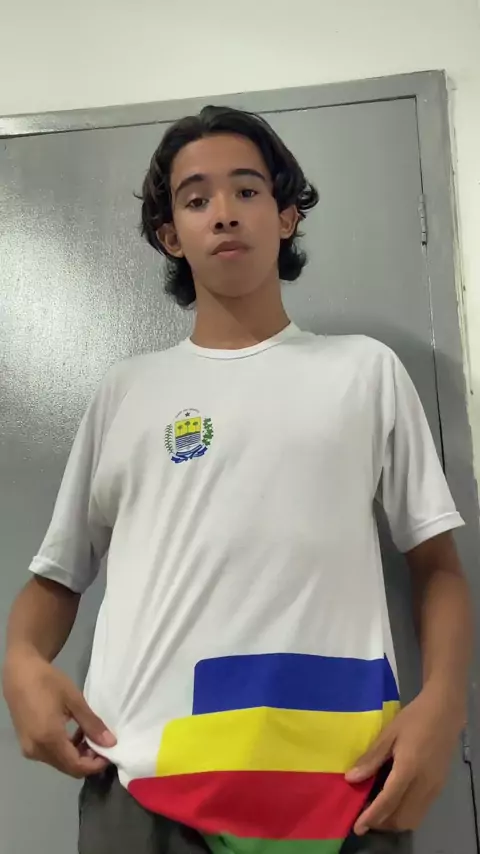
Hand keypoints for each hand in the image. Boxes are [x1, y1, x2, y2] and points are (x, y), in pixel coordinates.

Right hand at [3, 650, 115, 777]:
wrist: (20, 673)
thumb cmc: (48, 682)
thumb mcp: (74, 700)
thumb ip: (92, 724)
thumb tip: (111, 743)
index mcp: (49, 739)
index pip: (76, 766)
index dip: (95, 764)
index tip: (110, 752)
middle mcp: (36, 750)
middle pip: (68, 767)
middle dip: (88, 760)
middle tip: (102, 742)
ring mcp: (29, 749)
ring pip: (59, 762)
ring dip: (77, 754)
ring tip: (88, 733)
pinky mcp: (26, 744)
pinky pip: (50, 755)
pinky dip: (65, 749)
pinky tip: (73, 732)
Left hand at [345, 686, 463, 833]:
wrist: (444, 712)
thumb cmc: (413, 718)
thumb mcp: (388, 734)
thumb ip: (372, 758)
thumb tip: (351, 778)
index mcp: (409, 768)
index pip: (388, 801)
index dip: (371, 816)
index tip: (357, 826)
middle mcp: (424, 784)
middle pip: (402, 818)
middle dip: (383, 822)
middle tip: (365, 815)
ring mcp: (434, 787)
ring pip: (414, 818)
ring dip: (394, 820)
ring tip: (377, 809)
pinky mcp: (439, 787)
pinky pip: (421, 810)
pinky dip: (406, 813)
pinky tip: (394, 800)